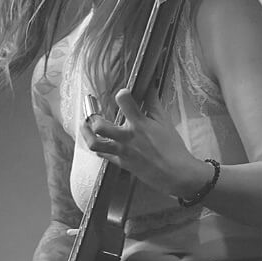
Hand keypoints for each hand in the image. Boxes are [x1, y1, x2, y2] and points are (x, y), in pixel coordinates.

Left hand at [82, 90, 208, 199]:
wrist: (175, 173)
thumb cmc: (172, 148)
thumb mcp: (164, 122)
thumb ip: (153, 103)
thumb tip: (150, 86)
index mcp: (139, 124)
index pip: (124, 101)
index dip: (122, 94)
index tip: (122, 93)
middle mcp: (127, 137)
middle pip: (99, 126)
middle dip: (92, 117)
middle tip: (92, 112)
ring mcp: (122, 151)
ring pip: (95, 144)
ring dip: (86, 134)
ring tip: (85, 126)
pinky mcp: (122, 163)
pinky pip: (103, 155)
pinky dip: (99, 147)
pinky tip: (98, 142)